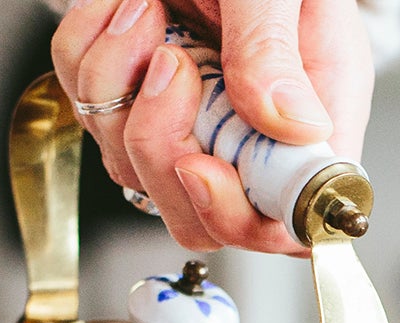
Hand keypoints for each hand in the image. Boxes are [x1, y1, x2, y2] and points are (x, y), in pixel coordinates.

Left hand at [51, 0, 376, 255]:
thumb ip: (277, 51)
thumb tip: (290, 124)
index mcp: (311, 126)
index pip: (285, 224)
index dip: (238, 214)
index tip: (199, 164)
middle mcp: (249, 139)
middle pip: (194, 212)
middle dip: (159, 147)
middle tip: (170, 63)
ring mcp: (188, 123)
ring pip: (128, 164)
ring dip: (118, 84)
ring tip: (148, 11)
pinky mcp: (135, 101)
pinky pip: (88, 107)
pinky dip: (89, 53)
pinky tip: (125, 9)